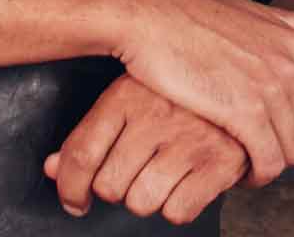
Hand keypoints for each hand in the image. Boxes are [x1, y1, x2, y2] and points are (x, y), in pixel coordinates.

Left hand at [44, 74, 247, 223]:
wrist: (240, 80)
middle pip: (109, 185)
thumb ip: (89, 135)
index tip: (73, 198)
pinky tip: (182, 181)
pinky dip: (176, 206)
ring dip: (144, 198)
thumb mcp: (126, 97)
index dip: (69, 186)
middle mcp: (155, 116)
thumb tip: (53, 169)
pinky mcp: (220, 164)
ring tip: (156, 174)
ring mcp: (189, 140)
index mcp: (125, 95)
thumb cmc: (172, 93)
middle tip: (127, 174)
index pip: (82, 152)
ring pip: (141, 201)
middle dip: (113, 189)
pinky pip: (178, 212)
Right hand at [116, 0, 293, 186]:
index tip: (272, 128)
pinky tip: (237, 172)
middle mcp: (288, 65)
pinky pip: (268, 161)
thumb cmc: (181, 12)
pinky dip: (256, 175)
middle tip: (255, 151)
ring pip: (290, 151)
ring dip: (269, 164)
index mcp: (290, 42)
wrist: (146, 15)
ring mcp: (269, 89)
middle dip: (284, 146)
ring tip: (245, 164)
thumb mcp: (237, 7)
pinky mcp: (245, 113)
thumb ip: (274, 19)